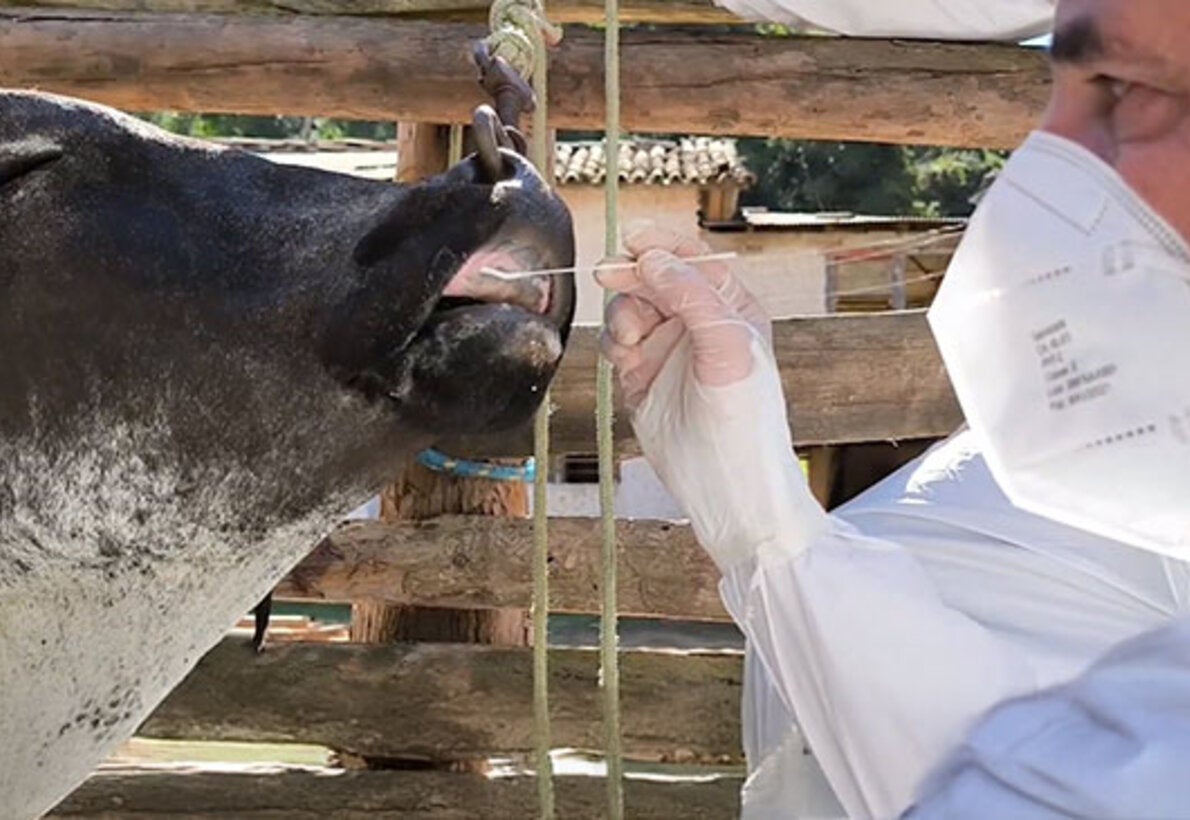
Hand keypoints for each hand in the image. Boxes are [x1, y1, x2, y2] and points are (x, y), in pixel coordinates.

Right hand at [597, 223, 770, 408]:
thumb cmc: (744, 415)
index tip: (633, 236)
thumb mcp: (728, 344)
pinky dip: (612, 341)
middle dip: (630, 273)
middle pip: (653, 278)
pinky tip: (624, 356)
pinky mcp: (640, 373)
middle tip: (606, 270)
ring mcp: (667, 348)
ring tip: (630, 337)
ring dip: (622, 313)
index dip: (662, 243)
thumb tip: (654, 260)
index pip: (693, 260)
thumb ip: (692, 295)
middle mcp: (697, 323)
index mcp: (729, 307)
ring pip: (629, 307)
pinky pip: (615, 341)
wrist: (722, 476)